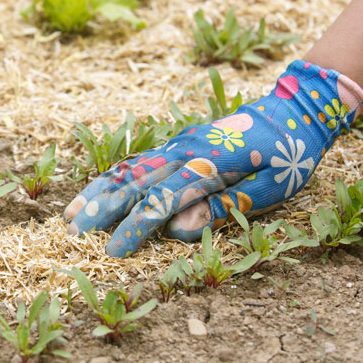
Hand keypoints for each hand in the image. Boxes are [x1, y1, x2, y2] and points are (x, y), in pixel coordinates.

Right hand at [64, 60, 362, 256]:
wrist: (292, 111)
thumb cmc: (286, 156)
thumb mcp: (267, 188)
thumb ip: (220, 206)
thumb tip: (177, 227)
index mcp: (207, 165)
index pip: (161, 201)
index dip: (135, 227)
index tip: (112, 251)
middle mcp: (184, 151)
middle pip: (133, 182)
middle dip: (101, 209)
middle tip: (72, 232)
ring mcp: (177, 144)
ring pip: (128, 168)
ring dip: (98, 191)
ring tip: (70, 213)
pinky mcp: (176, 143)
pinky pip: (137, 160)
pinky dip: (113, 176)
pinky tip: (97, 190)